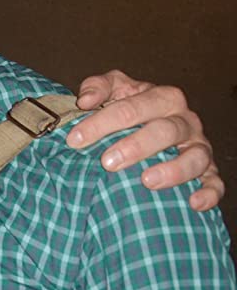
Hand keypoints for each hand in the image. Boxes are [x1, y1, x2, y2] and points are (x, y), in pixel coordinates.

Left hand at [67, 70, 222, 211]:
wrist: (153, 126)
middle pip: (165, 130)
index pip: (132, 107)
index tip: (75, 139)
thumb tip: (84, 100)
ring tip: (146, 181)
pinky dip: (209, 192)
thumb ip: (97, 87)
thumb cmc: (130, 110)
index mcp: (163, 98)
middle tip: (107, 162)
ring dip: (173, 170)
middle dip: (136, 146)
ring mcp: (199, 146)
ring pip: (196, 157)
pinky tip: (193, 203)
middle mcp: (185, 121)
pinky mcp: (208, 171)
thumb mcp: (114, 91)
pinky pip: (215, 182)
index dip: (101, 123)